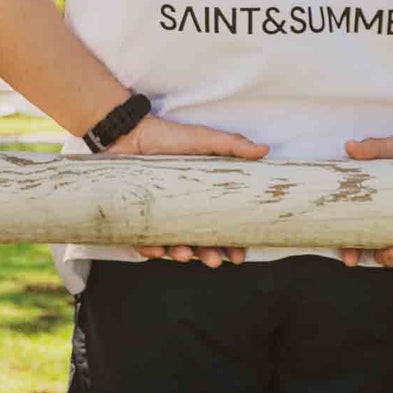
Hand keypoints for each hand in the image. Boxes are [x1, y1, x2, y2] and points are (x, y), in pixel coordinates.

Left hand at [109, 113, 268, 269]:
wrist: (129, 132)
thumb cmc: (168, 137)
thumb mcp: (203, 139)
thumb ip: (231, 145)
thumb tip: (264, 150)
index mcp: (202, 198)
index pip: (220, 227)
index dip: (231, 243)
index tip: (239, 255)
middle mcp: (182, 210)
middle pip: (199, 242)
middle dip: (208, 255)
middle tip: (214, 260)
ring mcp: (159, 215)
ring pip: (172, 245)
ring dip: (181, 254)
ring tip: (186, 254)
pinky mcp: (135, 217)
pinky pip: (143, 240)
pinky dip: (150, 248)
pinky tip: (157, 249)